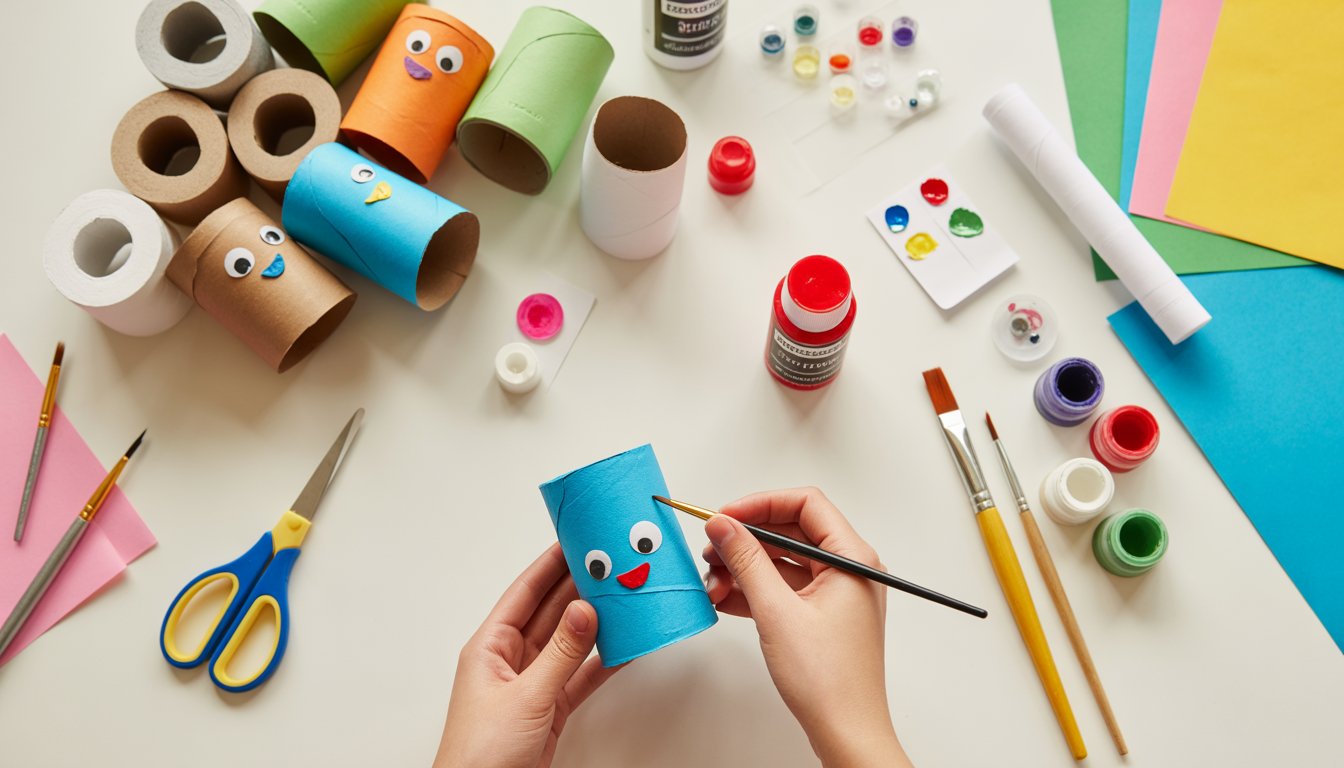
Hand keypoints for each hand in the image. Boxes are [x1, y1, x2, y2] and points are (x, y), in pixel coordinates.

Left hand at [434, 544, 620, 767]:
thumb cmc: (479, 756)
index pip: (525, 593)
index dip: (550, 564)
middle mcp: (510, 661)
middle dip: (579, 588)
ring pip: (569, 642)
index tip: (575, 540)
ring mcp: (531, 685)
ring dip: (596, 623)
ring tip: (624, 597)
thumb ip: (560, 654)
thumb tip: (585, 611)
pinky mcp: (550, 709)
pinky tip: (625, 646)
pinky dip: (603, 662)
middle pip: (550, 613)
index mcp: (489, 648)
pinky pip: (581, 675)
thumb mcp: (525, 697)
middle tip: (609, 564)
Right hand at [702, 487, 912, 767]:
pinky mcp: (821, 615)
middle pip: (791, 530)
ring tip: (713, 579)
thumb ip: (747, 561)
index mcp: (853, 559)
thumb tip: (724, 525)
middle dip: (747, 538)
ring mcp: (835, 593)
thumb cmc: (830, 682)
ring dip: (745, 567)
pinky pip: (784, 587)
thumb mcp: (777, 612)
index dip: (761, 503)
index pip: (806, 503)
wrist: (846, 733)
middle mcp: (848, 570)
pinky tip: (725, 597)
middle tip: (713, 547)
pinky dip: (754, 589)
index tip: (726, 515)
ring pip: (783, 561)